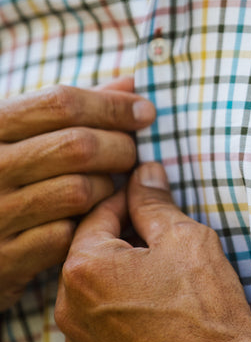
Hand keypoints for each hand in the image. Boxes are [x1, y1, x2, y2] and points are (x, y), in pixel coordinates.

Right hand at [0, 79, 155, 309]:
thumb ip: (73, 108)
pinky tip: (96, 220)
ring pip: (80, 191)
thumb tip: (131, 83)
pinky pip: (70, 235)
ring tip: (112, 187)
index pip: (62, 103)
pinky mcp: (7, 258)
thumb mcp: (28, 134)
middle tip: (134, 155)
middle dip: (121, 148)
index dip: (112, 105)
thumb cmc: (11, 175)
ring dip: (110, 189)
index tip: (146, 112)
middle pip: (79, 146)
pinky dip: (91, 226)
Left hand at [54, 162, 250, 341]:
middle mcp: (68, 314)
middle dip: (121, 251)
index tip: (147, 200)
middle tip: (162, 248)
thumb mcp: (185, 238)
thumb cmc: (206, 307)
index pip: (98, 217)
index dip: (126, 202)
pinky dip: (122, 337)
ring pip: (94, 308)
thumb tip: (145, 172)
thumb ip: (154, 202)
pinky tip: (158, 333)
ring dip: (119, 294)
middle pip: (91, 264)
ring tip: (164, 294)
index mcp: (83, 269)